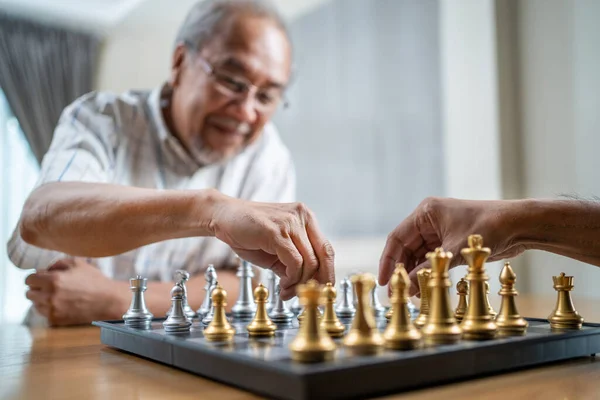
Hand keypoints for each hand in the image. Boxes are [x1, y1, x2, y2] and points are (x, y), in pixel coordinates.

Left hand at [25, 258, 126, 325]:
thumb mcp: (77, 263)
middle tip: (48, 286)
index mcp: (53, 280)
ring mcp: (52, 310)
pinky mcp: (56, 320)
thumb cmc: (94, 280)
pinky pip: (44, 314)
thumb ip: (57, 263)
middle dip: (37, 288)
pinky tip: (60, 304)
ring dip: (41, 299)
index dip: (36, 277)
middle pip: (29, 293)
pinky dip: (48, 309)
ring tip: (56, 295)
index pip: (29, 279)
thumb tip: (44, 269)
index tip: (42, 277)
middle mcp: (49, 296)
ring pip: (35, 304)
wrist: (107, 300)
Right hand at [211, 198, 334, 299]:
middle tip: (303, 296)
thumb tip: (306, 285)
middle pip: (323, 256)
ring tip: (286, 291)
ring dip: (299, 283)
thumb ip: (293, 262)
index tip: (320, 291)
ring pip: (309, 262)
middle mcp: (302, 217)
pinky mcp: (276, 232)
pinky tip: (282, 284)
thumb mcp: (276, 249)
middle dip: (316, 281)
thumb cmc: (248, 233)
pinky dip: (291, 278)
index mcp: (306, 219)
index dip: (327, 273)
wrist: (222, 217)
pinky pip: (294, 262)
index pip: (326, 250)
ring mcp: (290, 223)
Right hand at [378, 197, 525, 295]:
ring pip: (418, 255)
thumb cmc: (489, 227)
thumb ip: (430, 268)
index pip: (397, 238)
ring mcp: (439, 231)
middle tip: (396, 291)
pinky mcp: (450, 241)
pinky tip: (423, 286)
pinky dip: (427, 271)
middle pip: (406, 248)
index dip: (388, 260)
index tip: (384, 279)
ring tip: (410, 292)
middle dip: (402, 269)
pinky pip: (432, 258)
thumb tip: (409, 285)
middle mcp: (429, 220)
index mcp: (425, 212)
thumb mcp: (456, 250)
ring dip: (414, 273)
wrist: (518, 225)